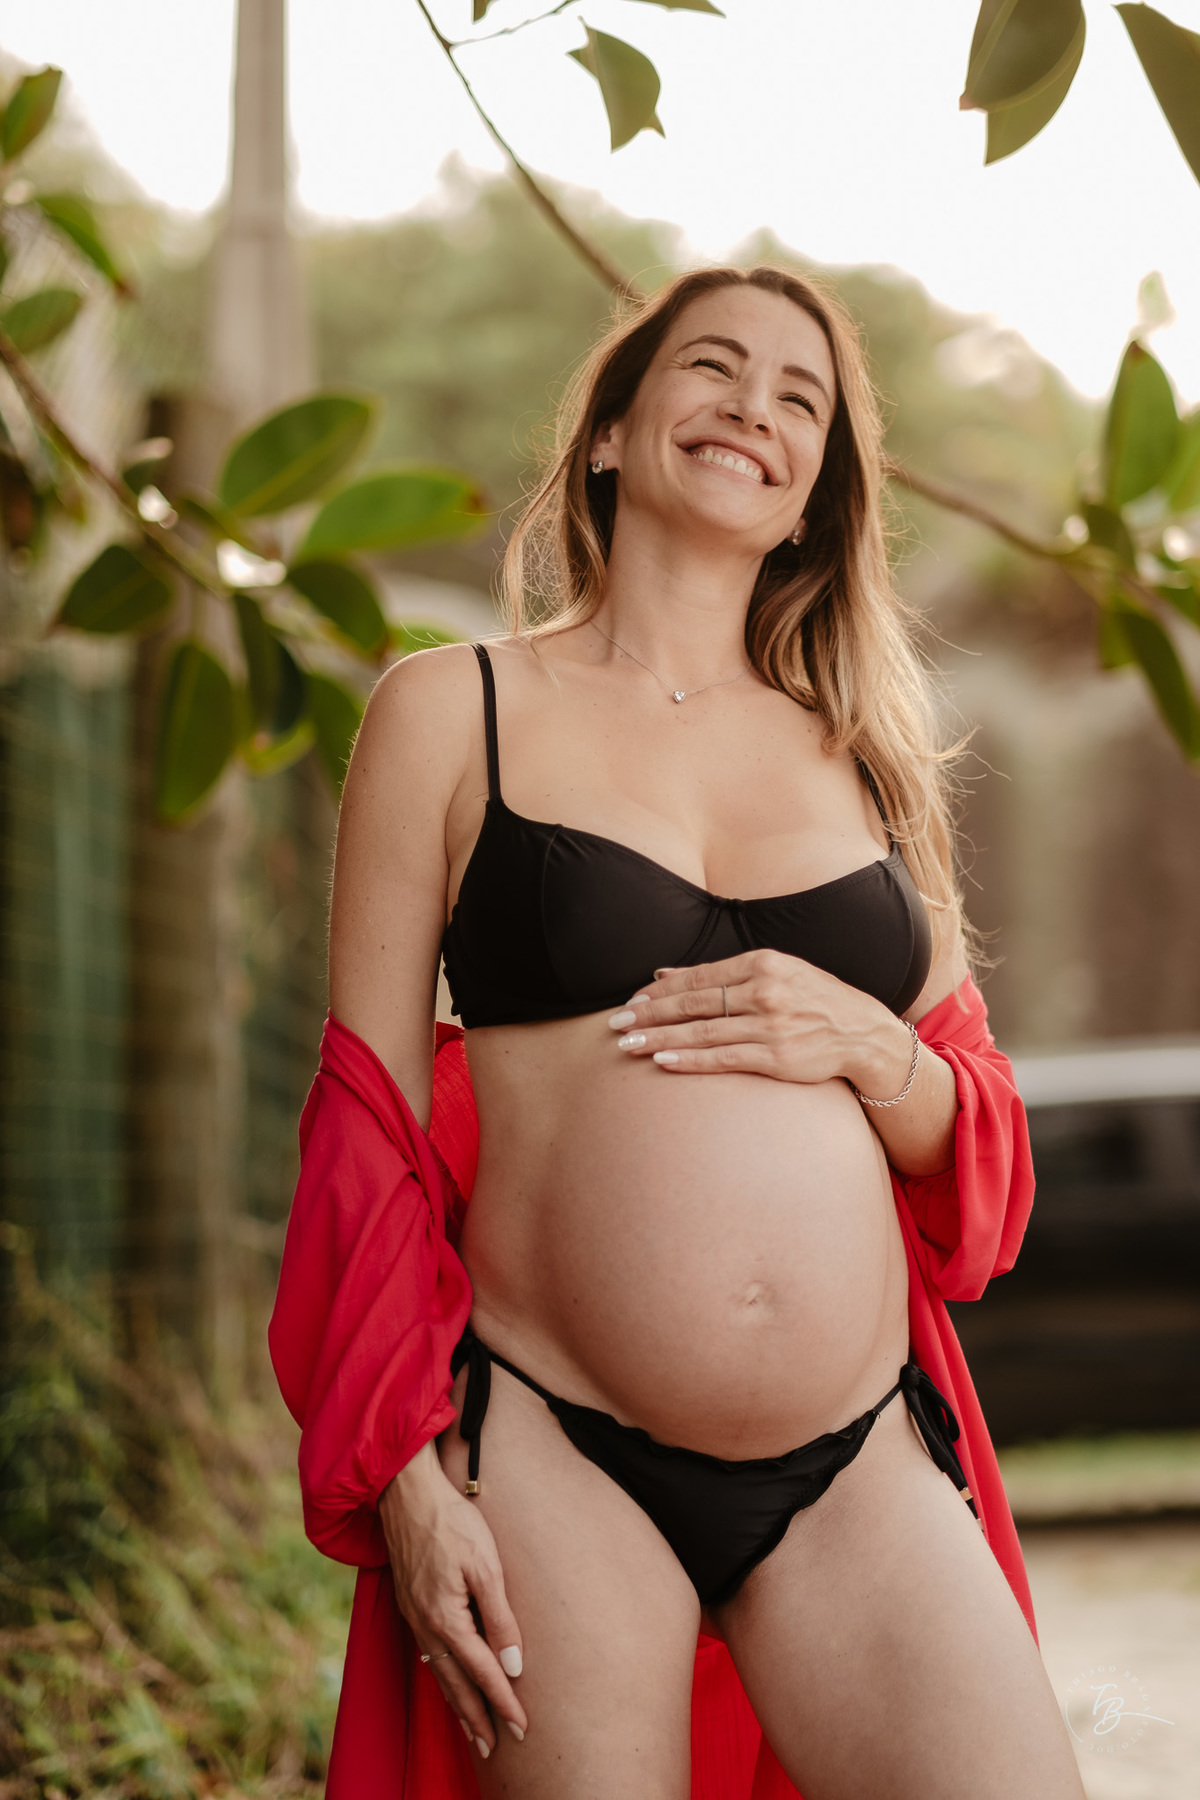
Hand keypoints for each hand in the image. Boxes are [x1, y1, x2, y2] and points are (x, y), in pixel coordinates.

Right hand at [379, 1440, 526, 1757]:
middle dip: (477, 1718)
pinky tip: (447, 1680)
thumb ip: (501, 1617)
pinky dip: (441, 1676)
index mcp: (447, 1619)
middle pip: (456, 1684)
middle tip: (496, 1747)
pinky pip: (428, 1653)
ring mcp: (414, 1616)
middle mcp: (426, 1625)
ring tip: (473, 1730)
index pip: (482, 1672)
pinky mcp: (410, 1604)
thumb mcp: (486, 1565)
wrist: (405, 1492)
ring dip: (458, 1703)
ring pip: (439, 1672)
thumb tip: (513, 1664)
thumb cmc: (452, 1521)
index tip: (522, 1728)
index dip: (503, 1702)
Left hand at [606, 948, 909, 1089]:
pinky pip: (724, 1059)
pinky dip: (691, 1059)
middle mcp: (765, 990)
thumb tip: (662, 974)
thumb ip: (719, 974)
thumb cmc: (811, 1000)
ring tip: (628, 1046)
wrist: (862, 1032)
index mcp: (762, 962)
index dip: (659, 992)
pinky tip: (664, 1061)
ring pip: (703, 1031)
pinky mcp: (777, 1056)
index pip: (698, 977)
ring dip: (660, 1039)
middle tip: (616, 1024)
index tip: (630, 1002)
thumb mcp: (773, 972)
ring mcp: (771, 1024)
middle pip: (694, 1003)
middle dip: (650, 1014)